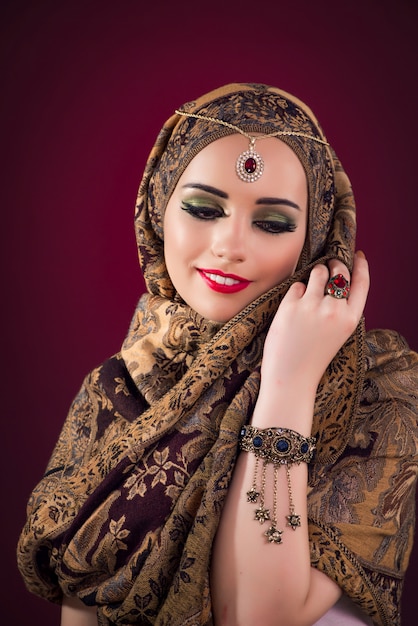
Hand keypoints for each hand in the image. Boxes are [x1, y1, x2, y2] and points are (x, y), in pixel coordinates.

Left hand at [259, 251, 369, 398]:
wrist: (291, 377)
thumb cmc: (312, 357)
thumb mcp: (337, 334)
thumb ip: (340, 311)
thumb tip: (335, 281)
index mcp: (350, 320)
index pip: (361, 284)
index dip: (361, 267)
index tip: (358, 255)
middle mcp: (334, 310)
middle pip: (339, 273)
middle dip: (335, 265)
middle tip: (329, 266)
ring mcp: (312, 306)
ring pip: (318, 273)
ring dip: (315, 274)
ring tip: (310, 287)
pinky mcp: (291, 306)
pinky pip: (297, 286)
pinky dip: (296, 292)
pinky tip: (294, 309)